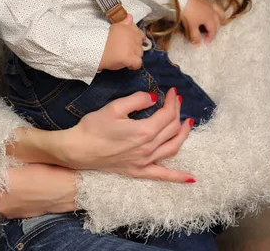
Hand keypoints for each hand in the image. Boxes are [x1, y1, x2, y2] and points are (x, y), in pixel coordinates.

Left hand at [0, 164, 76, 218]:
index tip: (0, 161)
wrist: (66, 190)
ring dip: (4, 189)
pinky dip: (12, 197)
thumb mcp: (25, 159)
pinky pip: (8, 204)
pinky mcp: (15, 216)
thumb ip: (8, 162)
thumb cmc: (47, 171)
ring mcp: (6, 211)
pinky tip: (25, 189)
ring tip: (20, 179)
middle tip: (11, 170)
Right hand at [57, 87, 194, 181]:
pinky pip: (162, 175)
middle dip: (177, 111)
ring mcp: (145, 162)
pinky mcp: (138, 171)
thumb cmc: (93, 127)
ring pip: (173, 148)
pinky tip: (191, 178)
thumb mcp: (114, 107)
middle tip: (175, 100)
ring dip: (183, 134)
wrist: (78, 150)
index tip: (171, 91)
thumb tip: (153, 98)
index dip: (172, 101)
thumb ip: (137, 100)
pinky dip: (178, 176)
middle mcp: (148, 148)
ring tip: (187, 123)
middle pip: (172, 128)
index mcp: (144, 131)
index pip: (167, 114)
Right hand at [98, 13, 145, 70]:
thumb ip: (124, 22)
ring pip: (140, 54)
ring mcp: (133, 48)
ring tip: (124, 57)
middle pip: (140, 45)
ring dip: (134, 57)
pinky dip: (134, 65)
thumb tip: (130, 16)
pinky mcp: (131, 58)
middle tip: (125, 51)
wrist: (96, 49)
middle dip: (135, 49)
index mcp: (129, 29)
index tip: (131, 43)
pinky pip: (138, 63)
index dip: (137, 40)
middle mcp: (133, 37)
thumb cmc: (103, 39)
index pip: (141, 34)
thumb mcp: (114, 27)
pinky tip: (127, 64)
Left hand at [181, 0, 224, 45]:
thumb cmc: (187, 13)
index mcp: (210, 19)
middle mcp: (212, 11)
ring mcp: (209, 4)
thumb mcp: (190, 26)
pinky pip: (214, 5)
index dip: (211, 37)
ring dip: (219, 18)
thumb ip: (195, 36)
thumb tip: (198, 44)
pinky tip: (210, 11)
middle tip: (210, 33)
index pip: (213, 30)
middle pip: (218, 22)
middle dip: (215, 29)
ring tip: (218, 21)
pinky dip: (215, 10)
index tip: (206, 41)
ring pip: (219, 12)